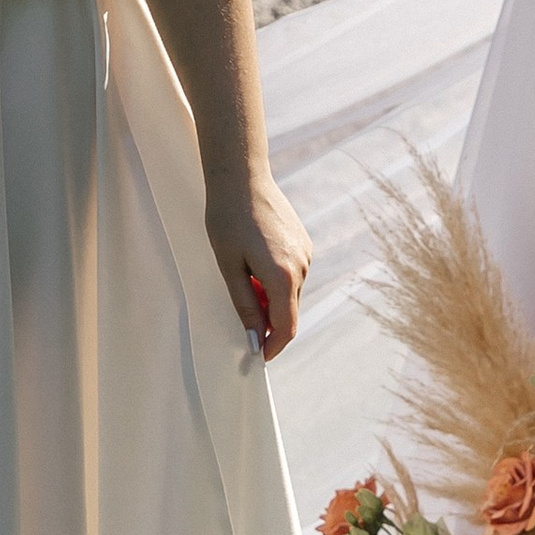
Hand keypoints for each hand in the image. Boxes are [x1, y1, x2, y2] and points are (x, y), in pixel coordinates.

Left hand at [208, 173, 309, 359]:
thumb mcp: (228, 267)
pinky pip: (293, 275)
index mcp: (283, 277)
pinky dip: (276, 282)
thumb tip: (255, 337)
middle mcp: (302, 267)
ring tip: (243, 277)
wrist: (242, 177)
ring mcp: (306, 254)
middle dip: (268, 322)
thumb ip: (244, 305)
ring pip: (291, 293)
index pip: (286, 327)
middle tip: (242, 315)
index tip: (259, 358)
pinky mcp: (304, 243)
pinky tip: (254, 263)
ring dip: (270, 299)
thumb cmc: (227, 219)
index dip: (273, 346)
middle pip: (289, 311)